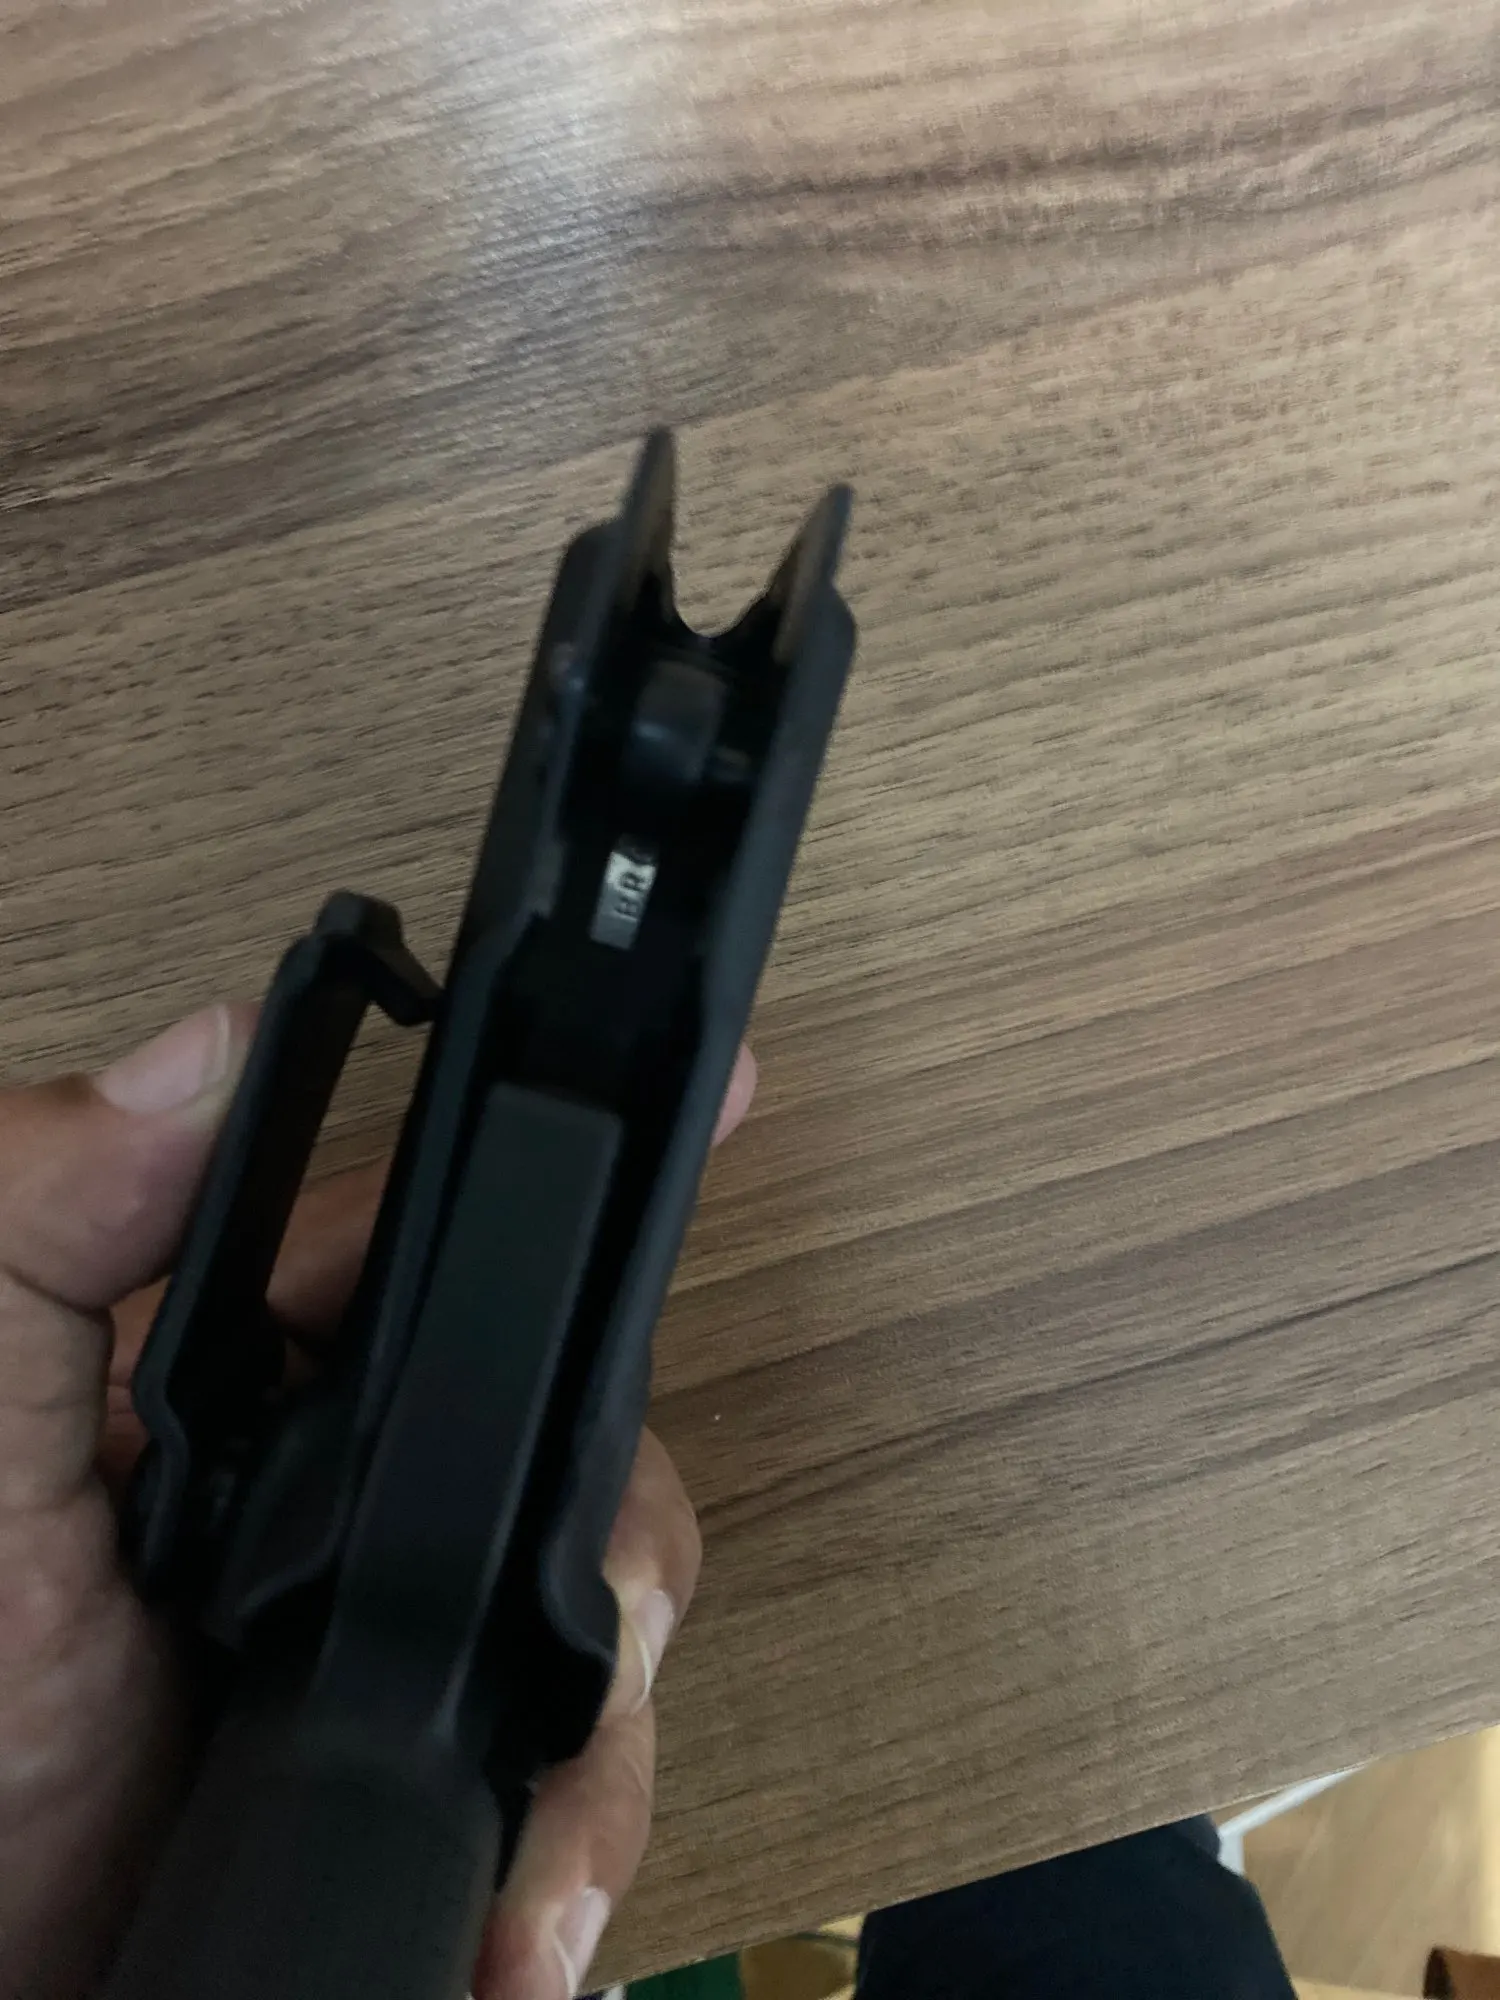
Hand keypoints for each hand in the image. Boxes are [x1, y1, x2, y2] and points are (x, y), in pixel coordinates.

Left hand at [0, 1004, 755, 1999]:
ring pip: (601, 1601)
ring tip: (532, 1874)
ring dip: (608, 1725)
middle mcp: (333, 1487)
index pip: (427, 1242)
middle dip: (615, 1530)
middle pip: (562, 1420)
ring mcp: (394, 1633)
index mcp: (233, 1384)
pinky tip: (527, 1938)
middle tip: (607, 1633)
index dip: (560, 1186)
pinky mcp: (432, 1772)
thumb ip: (36, 1241)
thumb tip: (202, 1053)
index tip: (723, 1094)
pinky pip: (573, 1772)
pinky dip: (580, 1850)